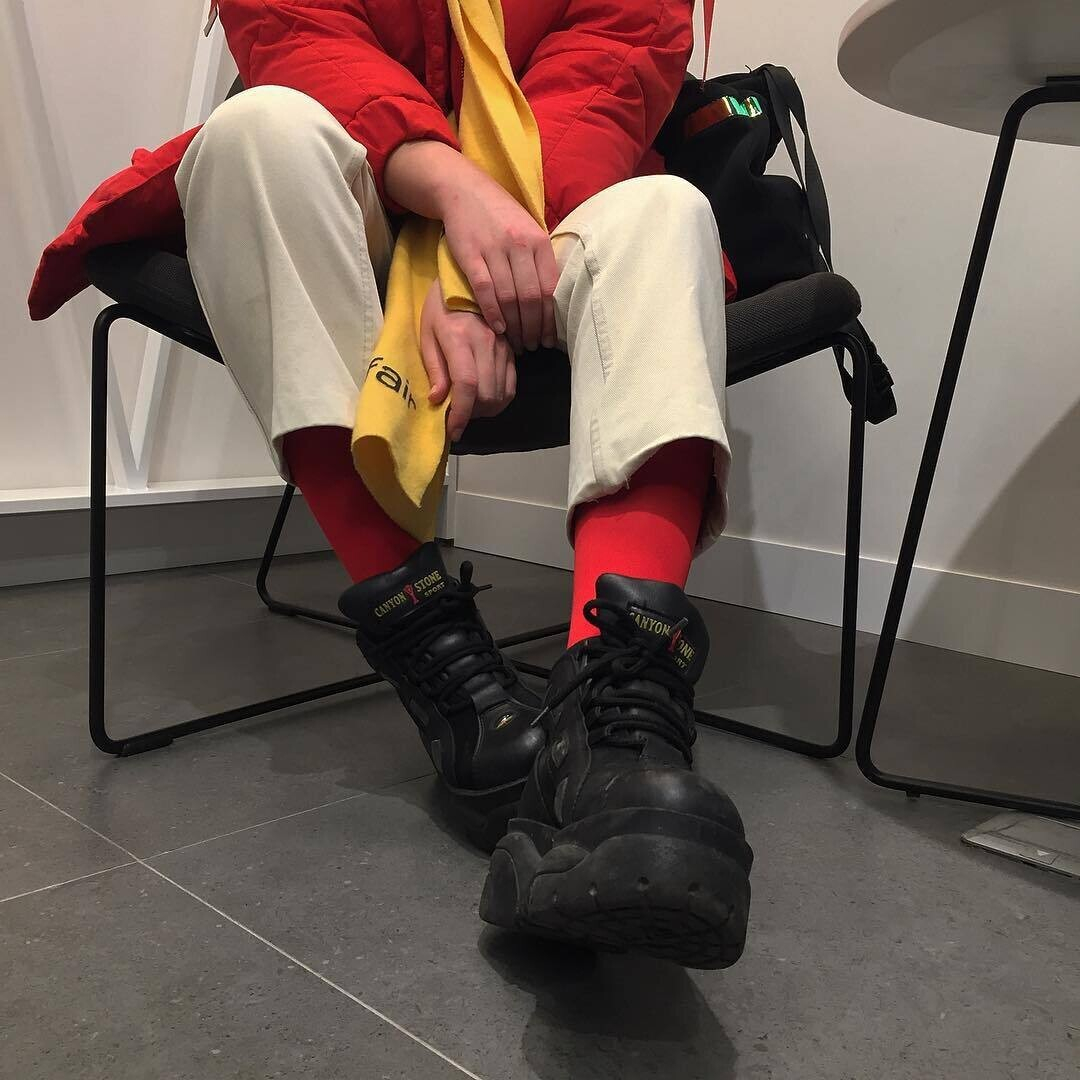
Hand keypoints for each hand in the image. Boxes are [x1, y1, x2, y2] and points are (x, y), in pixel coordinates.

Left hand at [421, 280, 516, 442]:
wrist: (467, 284)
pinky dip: (497, 401)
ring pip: (500, 395)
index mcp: (459, 338)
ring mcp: (503, 348)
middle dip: (470, 414)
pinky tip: (483, 399)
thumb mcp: (427, 334)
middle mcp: (486, 344)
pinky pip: (510, 388)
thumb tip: (438, 400)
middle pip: (486, 395)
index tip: (452, 430)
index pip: (466, 384)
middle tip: (455, 414)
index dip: (461, 413)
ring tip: (467, 406)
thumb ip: (434, 368)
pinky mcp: (512, 352)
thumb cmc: (440, 309)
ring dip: (483, 410)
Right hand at [438, 167, 558, 354]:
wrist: (464, 191)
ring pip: (509, 297)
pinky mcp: (471, 255)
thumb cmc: (501, 216)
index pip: (550, 289)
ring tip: (517, 342)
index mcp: (538, 241)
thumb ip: (540, 261)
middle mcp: (519, 245)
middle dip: (533, 328)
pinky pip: (485, 290)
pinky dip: (493, 312)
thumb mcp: (529, 230)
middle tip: (533, 346)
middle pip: (531, 297)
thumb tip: (553, 300)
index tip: (550, 338)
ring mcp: (494, 250)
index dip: (551, 319)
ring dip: (515, 326)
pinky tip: (498, 327)